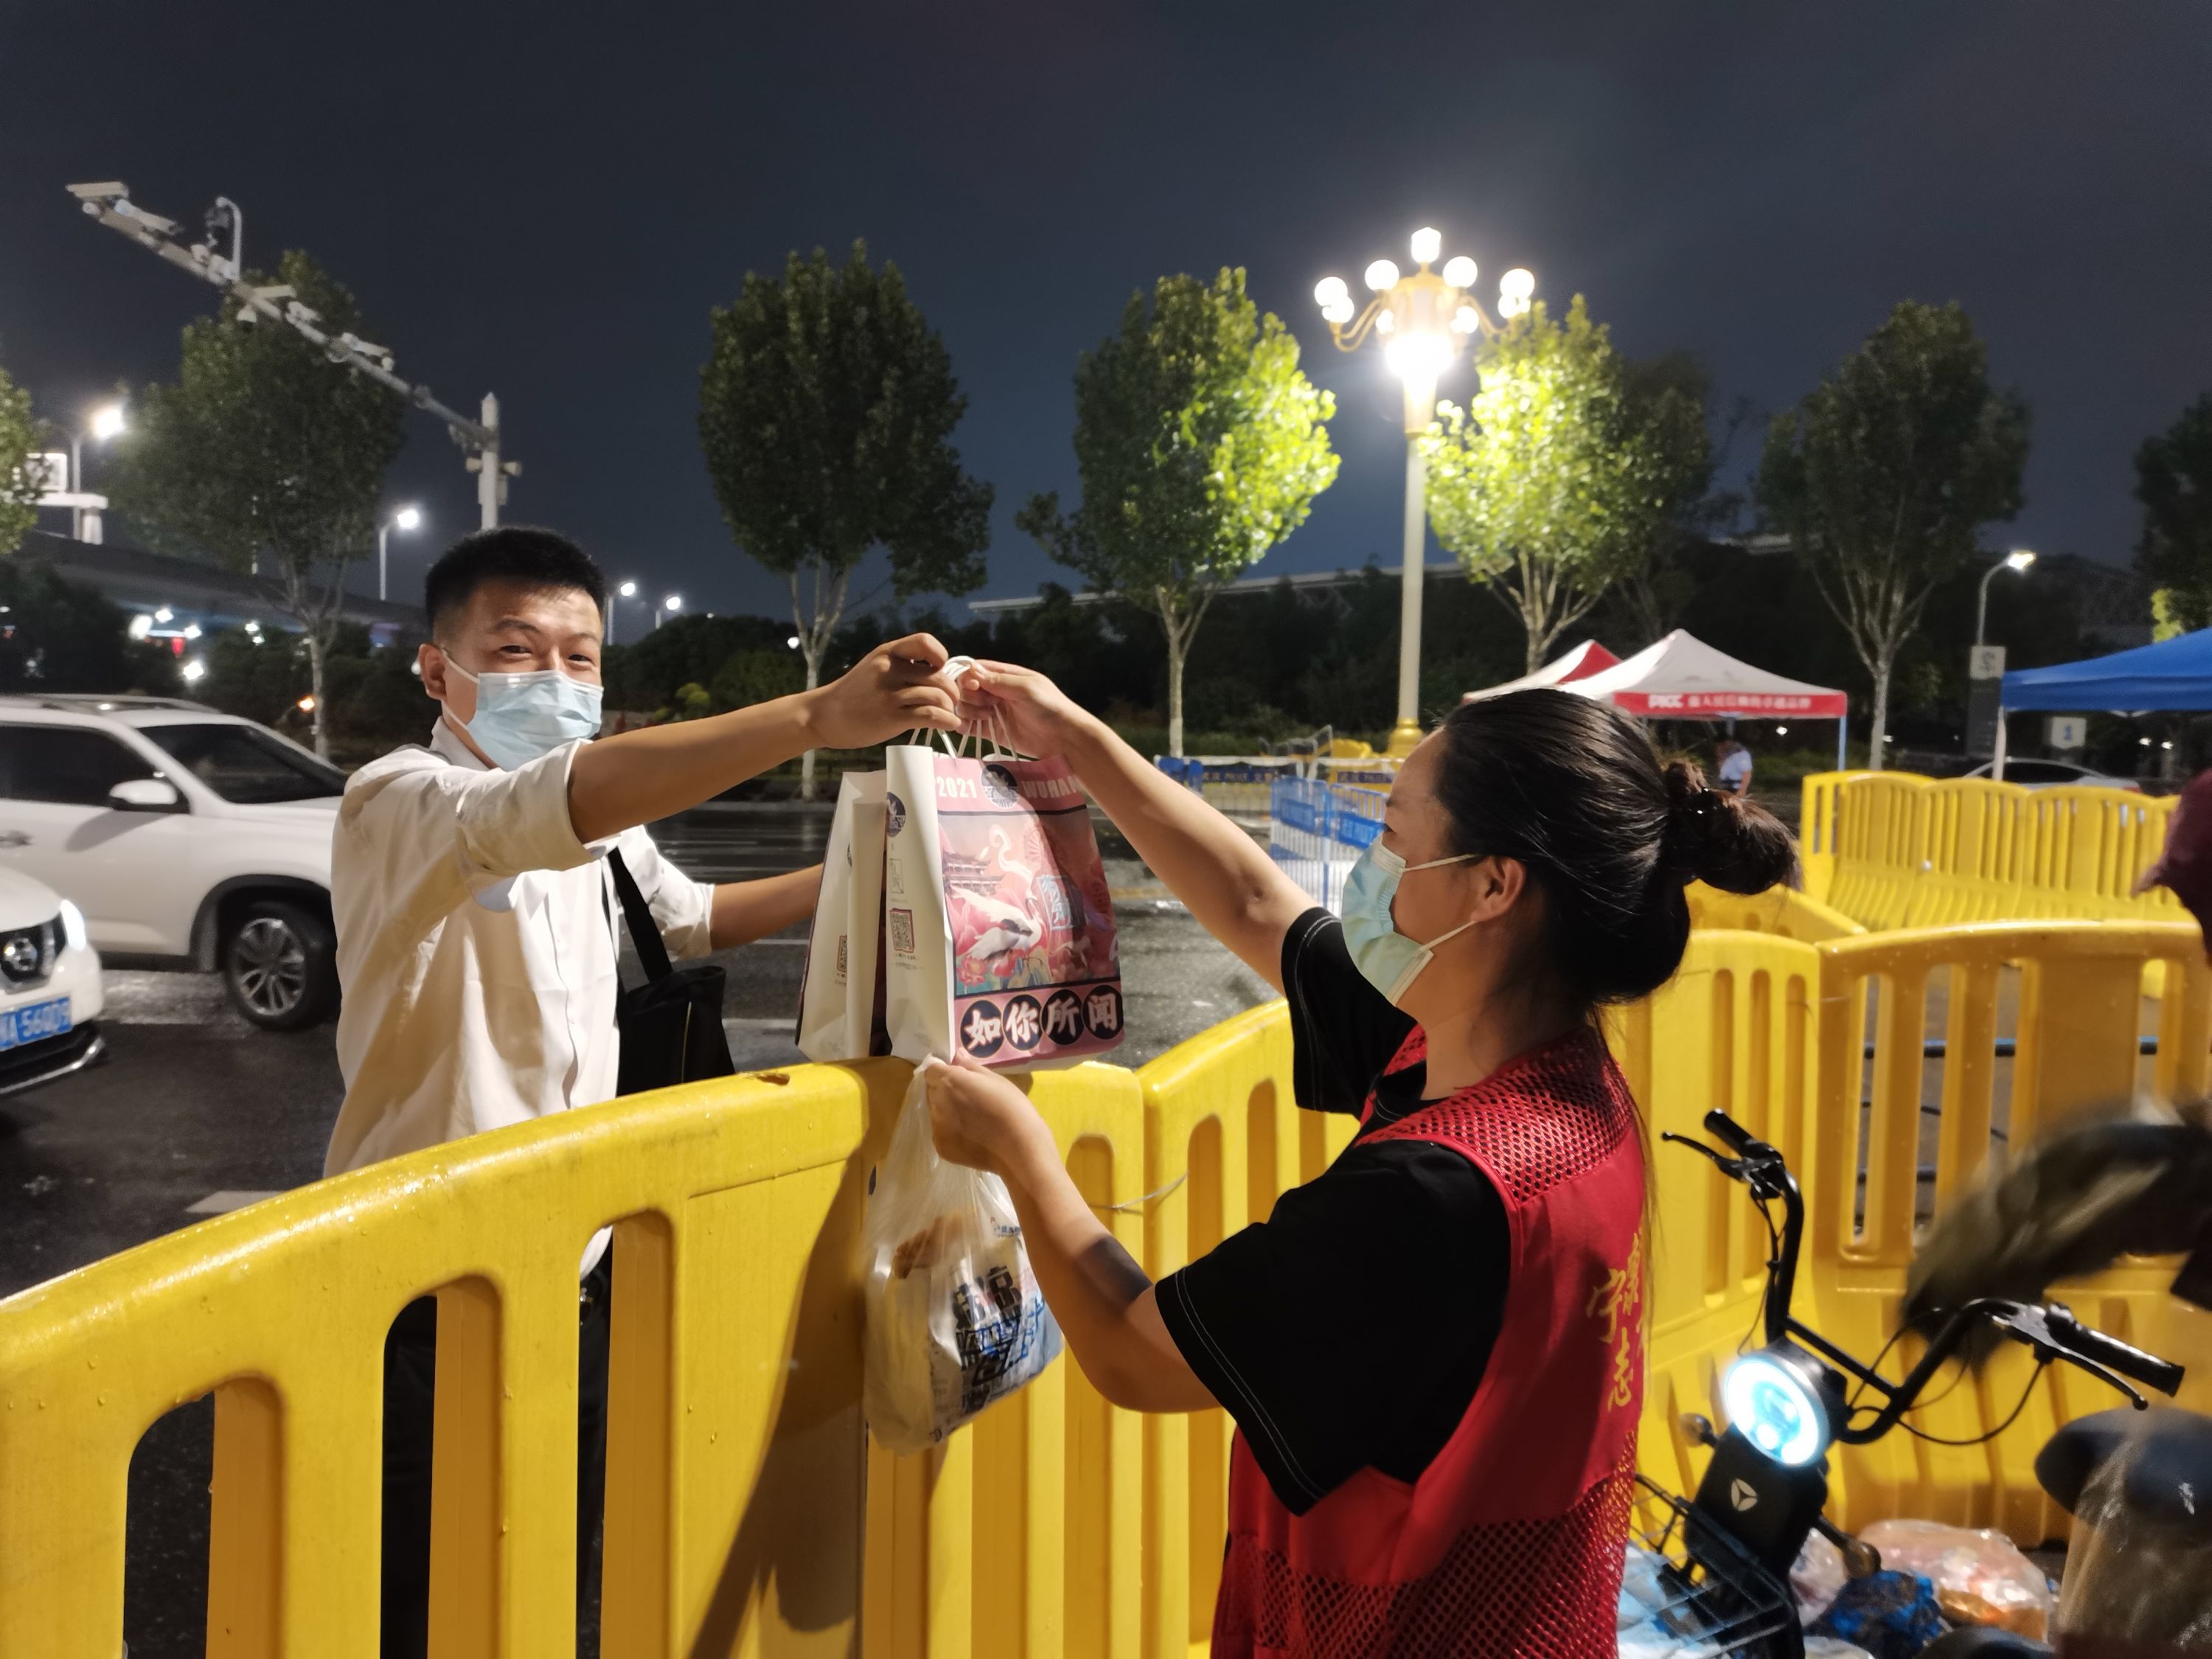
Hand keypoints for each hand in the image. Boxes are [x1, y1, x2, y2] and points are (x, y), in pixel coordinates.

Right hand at [802, 634, 960, 748]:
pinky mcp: (891, 717)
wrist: (825, 716)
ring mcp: (889, 693)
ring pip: (937, 696)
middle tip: (951, 702)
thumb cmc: (854, 694)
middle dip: (951, 692)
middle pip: (938, 676)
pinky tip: (948, 724)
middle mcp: (889, 669)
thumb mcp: (875, 668)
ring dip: (949, 708)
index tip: (939, 670)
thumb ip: (902, 666)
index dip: (940, 655)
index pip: (925, 641)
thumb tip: (939, 675)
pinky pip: (930, 715)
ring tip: (949, 715)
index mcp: (887, 653)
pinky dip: (946, 721)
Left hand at [925, 1059, 1051, 1179]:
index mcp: (950, 1081)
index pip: (932, 1071)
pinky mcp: (940, 1147)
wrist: (1019, 1146)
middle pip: (933, 1092)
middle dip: (945, 1092)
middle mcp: (937, 1103)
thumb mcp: (996, 1080)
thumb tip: (957, 1055)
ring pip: (935, 1113)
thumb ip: (971, 1067)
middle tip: (970, 1100)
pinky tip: (973, 1136)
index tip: (959, 1080)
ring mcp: (937, 1127)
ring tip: (973, 1121)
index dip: (944, 1073)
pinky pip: (941, 1133)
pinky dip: (951, 1132)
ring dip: (947, 1113)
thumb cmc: (1012, 1107)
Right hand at [955, 660, 1096, 760]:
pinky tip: (969, 728)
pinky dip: (963, 726)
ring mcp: (992, 711)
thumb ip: (999, 680)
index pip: (976, 670)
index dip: (969, 677)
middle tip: (986, 705)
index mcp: (1005, 676)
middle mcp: (995, 692)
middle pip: (967, 688)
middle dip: (969, 695)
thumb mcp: (1026, 688)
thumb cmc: (1049, 706)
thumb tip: (972, 669)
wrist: (1063, 737)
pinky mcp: (991, 731)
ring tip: (986, 717)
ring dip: (968, 710)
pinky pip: (969, 726)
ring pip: (965, 706)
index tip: (974, 687)